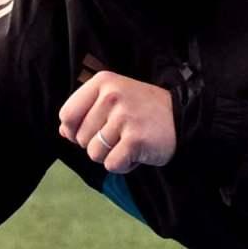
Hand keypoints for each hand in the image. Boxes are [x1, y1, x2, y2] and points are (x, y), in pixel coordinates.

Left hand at [57, 71, 176, 174]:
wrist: (183, 117)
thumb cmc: (143, 111)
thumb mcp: (114, 100)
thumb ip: (85, 112)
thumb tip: (64, 131)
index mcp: (103, 83)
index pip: (67, 115)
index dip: (75, 131)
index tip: (95, 131)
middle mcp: (112, 96)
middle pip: (80, 138)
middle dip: (98, 144)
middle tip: (122, 135)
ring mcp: (124, 117)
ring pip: (94, 154)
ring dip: (112, 155)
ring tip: (130, 142)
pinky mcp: (135, 139)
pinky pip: (112, 165)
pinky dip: (125, 165)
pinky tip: (138, 152)